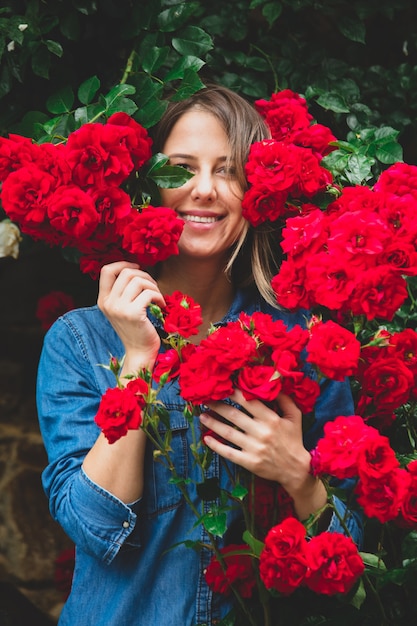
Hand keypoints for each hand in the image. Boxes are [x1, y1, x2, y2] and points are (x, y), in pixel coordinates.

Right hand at [97, 261, 164, 370]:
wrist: (139, 352)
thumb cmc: (136, 329)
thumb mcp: (123, 309)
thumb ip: (123, 291)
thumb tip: (136, 268)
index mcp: (103, 300)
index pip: (106, 270)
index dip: (123, 264)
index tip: (138, 268)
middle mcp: (108, 303)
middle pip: (126, 273)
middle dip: (145, 275)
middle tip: (153, 287)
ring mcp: (119, 308)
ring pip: (138, 280)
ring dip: (153, 285)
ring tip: (158, 296)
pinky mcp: (133, 313)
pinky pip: (148, 293)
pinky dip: (159, 296)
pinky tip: (161, 305)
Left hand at [200, 389, 326, 518]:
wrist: (296, 469)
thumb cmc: (294, 440)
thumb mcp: (295, 417)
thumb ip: (284, 400)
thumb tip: (273, 384)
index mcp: (271, 419)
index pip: (249, 402)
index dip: (235, 393)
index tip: (224, 387)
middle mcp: (261, 432)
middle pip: (234, 415)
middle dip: (218, 405)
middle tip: (206, 399)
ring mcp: (254, 448)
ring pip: (228, 432)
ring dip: (213, 423)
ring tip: (202, 415)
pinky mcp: (249, 462)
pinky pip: (229, 452)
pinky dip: (216, 446)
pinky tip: (206, 439)